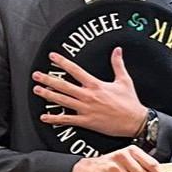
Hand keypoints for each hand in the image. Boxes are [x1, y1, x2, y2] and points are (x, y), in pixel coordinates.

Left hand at [35, 47, 149, 136]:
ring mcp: (86, 109)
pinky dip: (55, 118)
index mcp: (96, 85)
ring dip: (48, 95)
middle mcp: (88, 96)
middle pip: (63, 86)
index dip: (62, 62)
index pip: (75, 70)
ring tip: (37, 90)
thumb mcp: (125, 81)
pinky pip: (67, 120)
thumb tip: (117, 50)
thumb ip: (118, 64)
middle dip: (48, 79)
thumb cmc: (130, 102)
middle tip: (36, 75)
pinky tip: (44, 117)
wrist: (135, 122)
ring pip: (62, 101)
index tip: (52, 57)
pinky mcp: (87, 121)